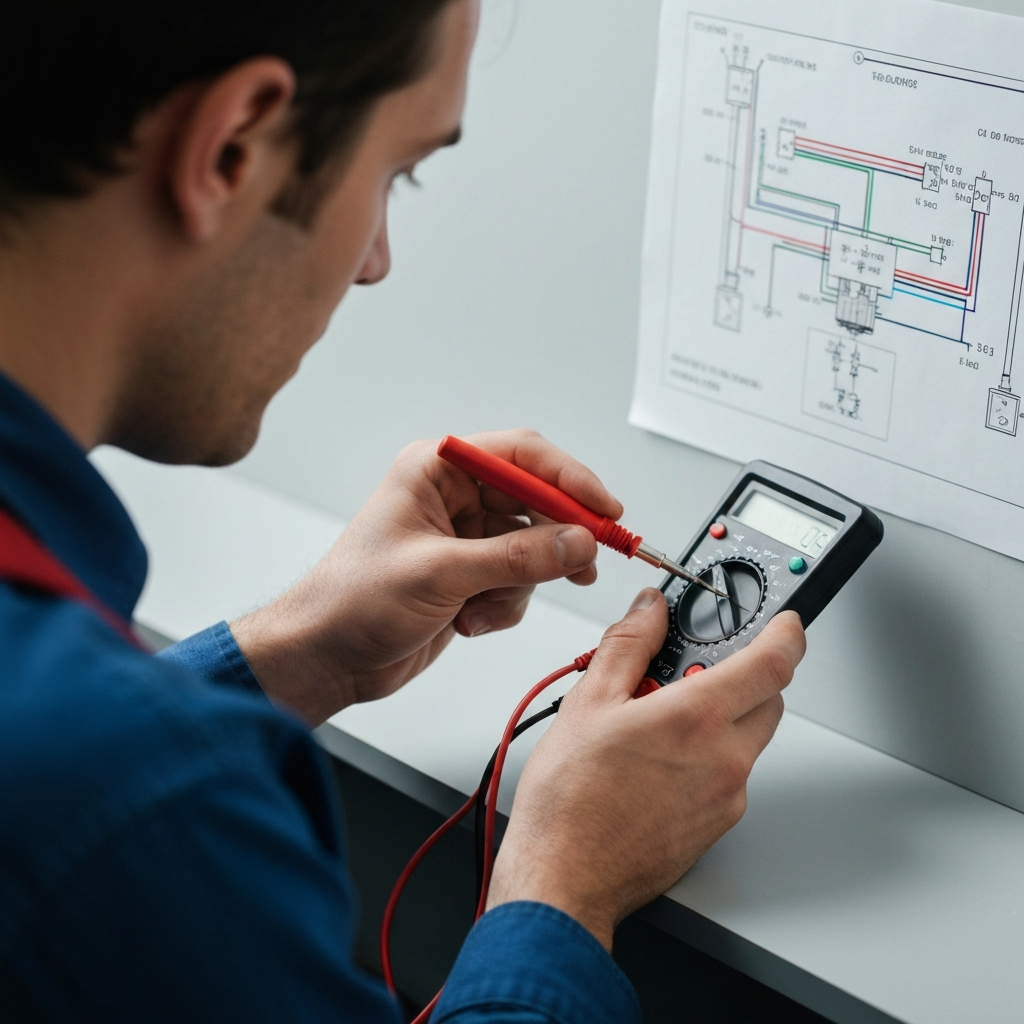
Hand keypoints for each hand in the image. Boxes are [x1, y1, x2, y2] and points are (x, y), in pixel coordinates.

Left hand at [230, 429, 622, 723]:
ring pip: (533, 548)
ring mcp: (465, 538)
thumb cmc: (351, 601)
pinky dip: (504, 606)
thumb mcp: (440, 574)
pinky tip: (469, 620)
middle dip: (558, 539)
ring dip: (521, 584)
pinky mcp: (471, 574)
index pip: (522, 455)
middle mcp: (454, 497)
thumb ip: (516, 558)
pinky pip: (518, 581)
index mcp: (436, 471)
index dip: (570, 478)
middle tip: (587, 562)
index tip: (604, 508)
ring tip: (486, 606)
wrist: (326, 657)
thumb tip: (577, 542)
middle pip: (536, 502)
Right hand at [486, 596, 805, 950]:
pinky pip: (731, 776)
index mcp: (697, 718)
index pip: (773, 662)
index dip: (786, 633)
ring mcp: (727, 798)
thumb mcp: (588, 702)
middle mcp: (726, 759)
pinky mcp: (718, 826)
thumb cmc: (570, 801)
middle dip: (744, 674)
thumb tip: (650, 610)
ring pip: (748, 738)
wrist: (565, 878)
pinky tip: (658, 762)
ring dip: (723, 717)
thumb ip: (628, 644)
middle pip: (768, 698)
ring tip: (658, 721)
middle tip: (691, 669)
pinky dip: (710, 756)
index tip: (783, 622)